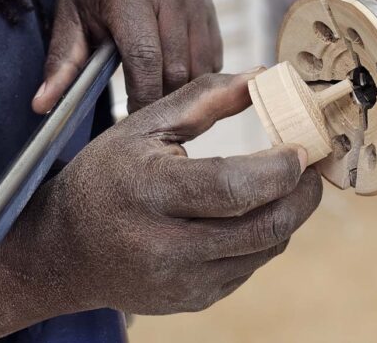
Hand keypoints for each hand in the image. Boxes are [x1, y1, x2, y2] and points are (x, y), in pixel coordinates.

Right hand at [30, 69, 321, 313]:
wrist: (64, 251)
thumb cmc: (105, 179)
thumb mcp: (142, 126)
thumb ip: (204, 98)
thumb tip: (263, 77)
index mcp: (149, 192)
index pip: (232, 187)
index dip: (279, 170)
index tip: (302, 150)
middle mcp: (165, 246)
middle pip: (263, 227)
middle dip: (303, 197)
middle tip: (311, 170)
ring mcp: (181, 282)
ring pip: (265, 250)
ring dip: (288, 217)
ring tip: (286, 187)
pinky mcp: (193, 300)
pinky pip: (250, 267)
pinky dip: (263, 239)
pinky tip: (251, 215)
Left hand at [32, 0, 221, 113]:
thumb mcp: (70, 15)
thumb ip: (61, 62)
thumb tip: (43, 106)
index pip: (145, 60)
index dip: (142, 98)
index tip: (133, 121)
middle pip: (177, 70)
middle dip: (163, 100)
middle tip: (146, 117)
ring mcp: (195, 1)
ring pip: (199, 69)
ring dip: (183, 91)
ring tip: (160, 98)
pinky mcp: (209, 8)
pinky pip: (212, 58)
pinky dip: (197, 76)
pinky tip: (175, 76)